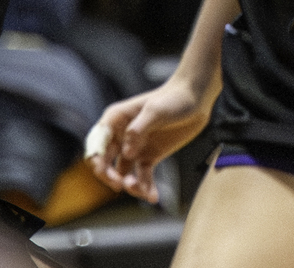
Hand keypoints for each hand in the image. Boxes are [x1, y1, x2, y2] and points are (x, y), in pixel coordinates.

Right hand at [85, 75, 209, 203]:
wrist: (197, 98)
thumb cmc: (174, 97)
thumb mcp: (155, 110)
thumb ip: (138, 130)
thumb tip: (126, 152)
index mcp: (116, 120)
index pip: (97, 145)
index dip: (97, 161)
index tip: (106, 173)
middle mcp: (121, 136)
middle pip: (105, 163)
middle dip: (110, 177)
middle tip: (122, 184)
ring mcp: (135, 148)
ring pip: (123, 174)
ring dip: (130, 185)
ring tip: (143, 191)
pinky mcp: (149, 156)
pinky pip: (143, 177)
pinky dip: (146, 188)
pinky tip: (153, 197)